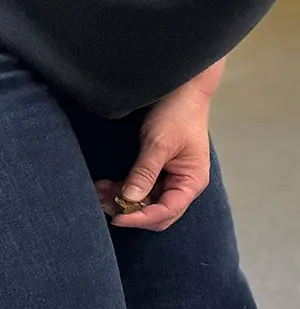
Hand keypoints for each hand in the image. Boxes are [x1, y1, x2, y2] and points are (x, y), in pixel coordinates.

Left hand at [97, 66, 221, 231]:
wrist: (182, 90)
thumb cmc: (178, 115)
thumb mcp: (159, 144)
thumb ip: (145, 173)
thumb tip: (130, 200)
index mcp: (191, 181)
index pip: (167, 211)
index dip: (141, 218)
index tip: (117, 217)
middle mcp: (183, 184)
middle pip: (158, 213)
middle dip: (132, 212)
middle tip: (104, 203)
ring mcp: (171, 178)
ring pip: (147, 202)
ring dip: (124, 201)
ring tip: (100, 190)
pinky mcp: (159, 170)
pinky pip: (141, 189)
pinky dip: (124, 190)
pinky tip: (106, 184)